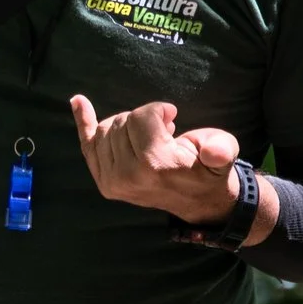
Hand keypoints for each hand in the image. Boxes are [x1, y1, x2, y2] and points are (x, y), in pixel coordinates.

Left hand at [70, 95, 254, 228]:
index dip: (159, 111)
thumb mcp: (224, 154)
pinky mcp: (104, 181)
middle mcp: (127, 176)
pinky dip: (83, 120)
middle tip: (162, 131)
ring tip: (148, 136)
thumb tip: (213, 152)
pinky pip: (88, 144)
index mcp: (154, 166)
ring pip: (106, 129)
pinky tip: (78, 101)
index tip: (172, 117)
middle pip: (121, 121)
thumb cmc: (209, 170)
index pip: (141, 116)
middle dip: (143, 118)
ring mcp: (112, 181)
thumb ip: (221, 150)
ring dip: (127, 124)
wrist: (199, 201)